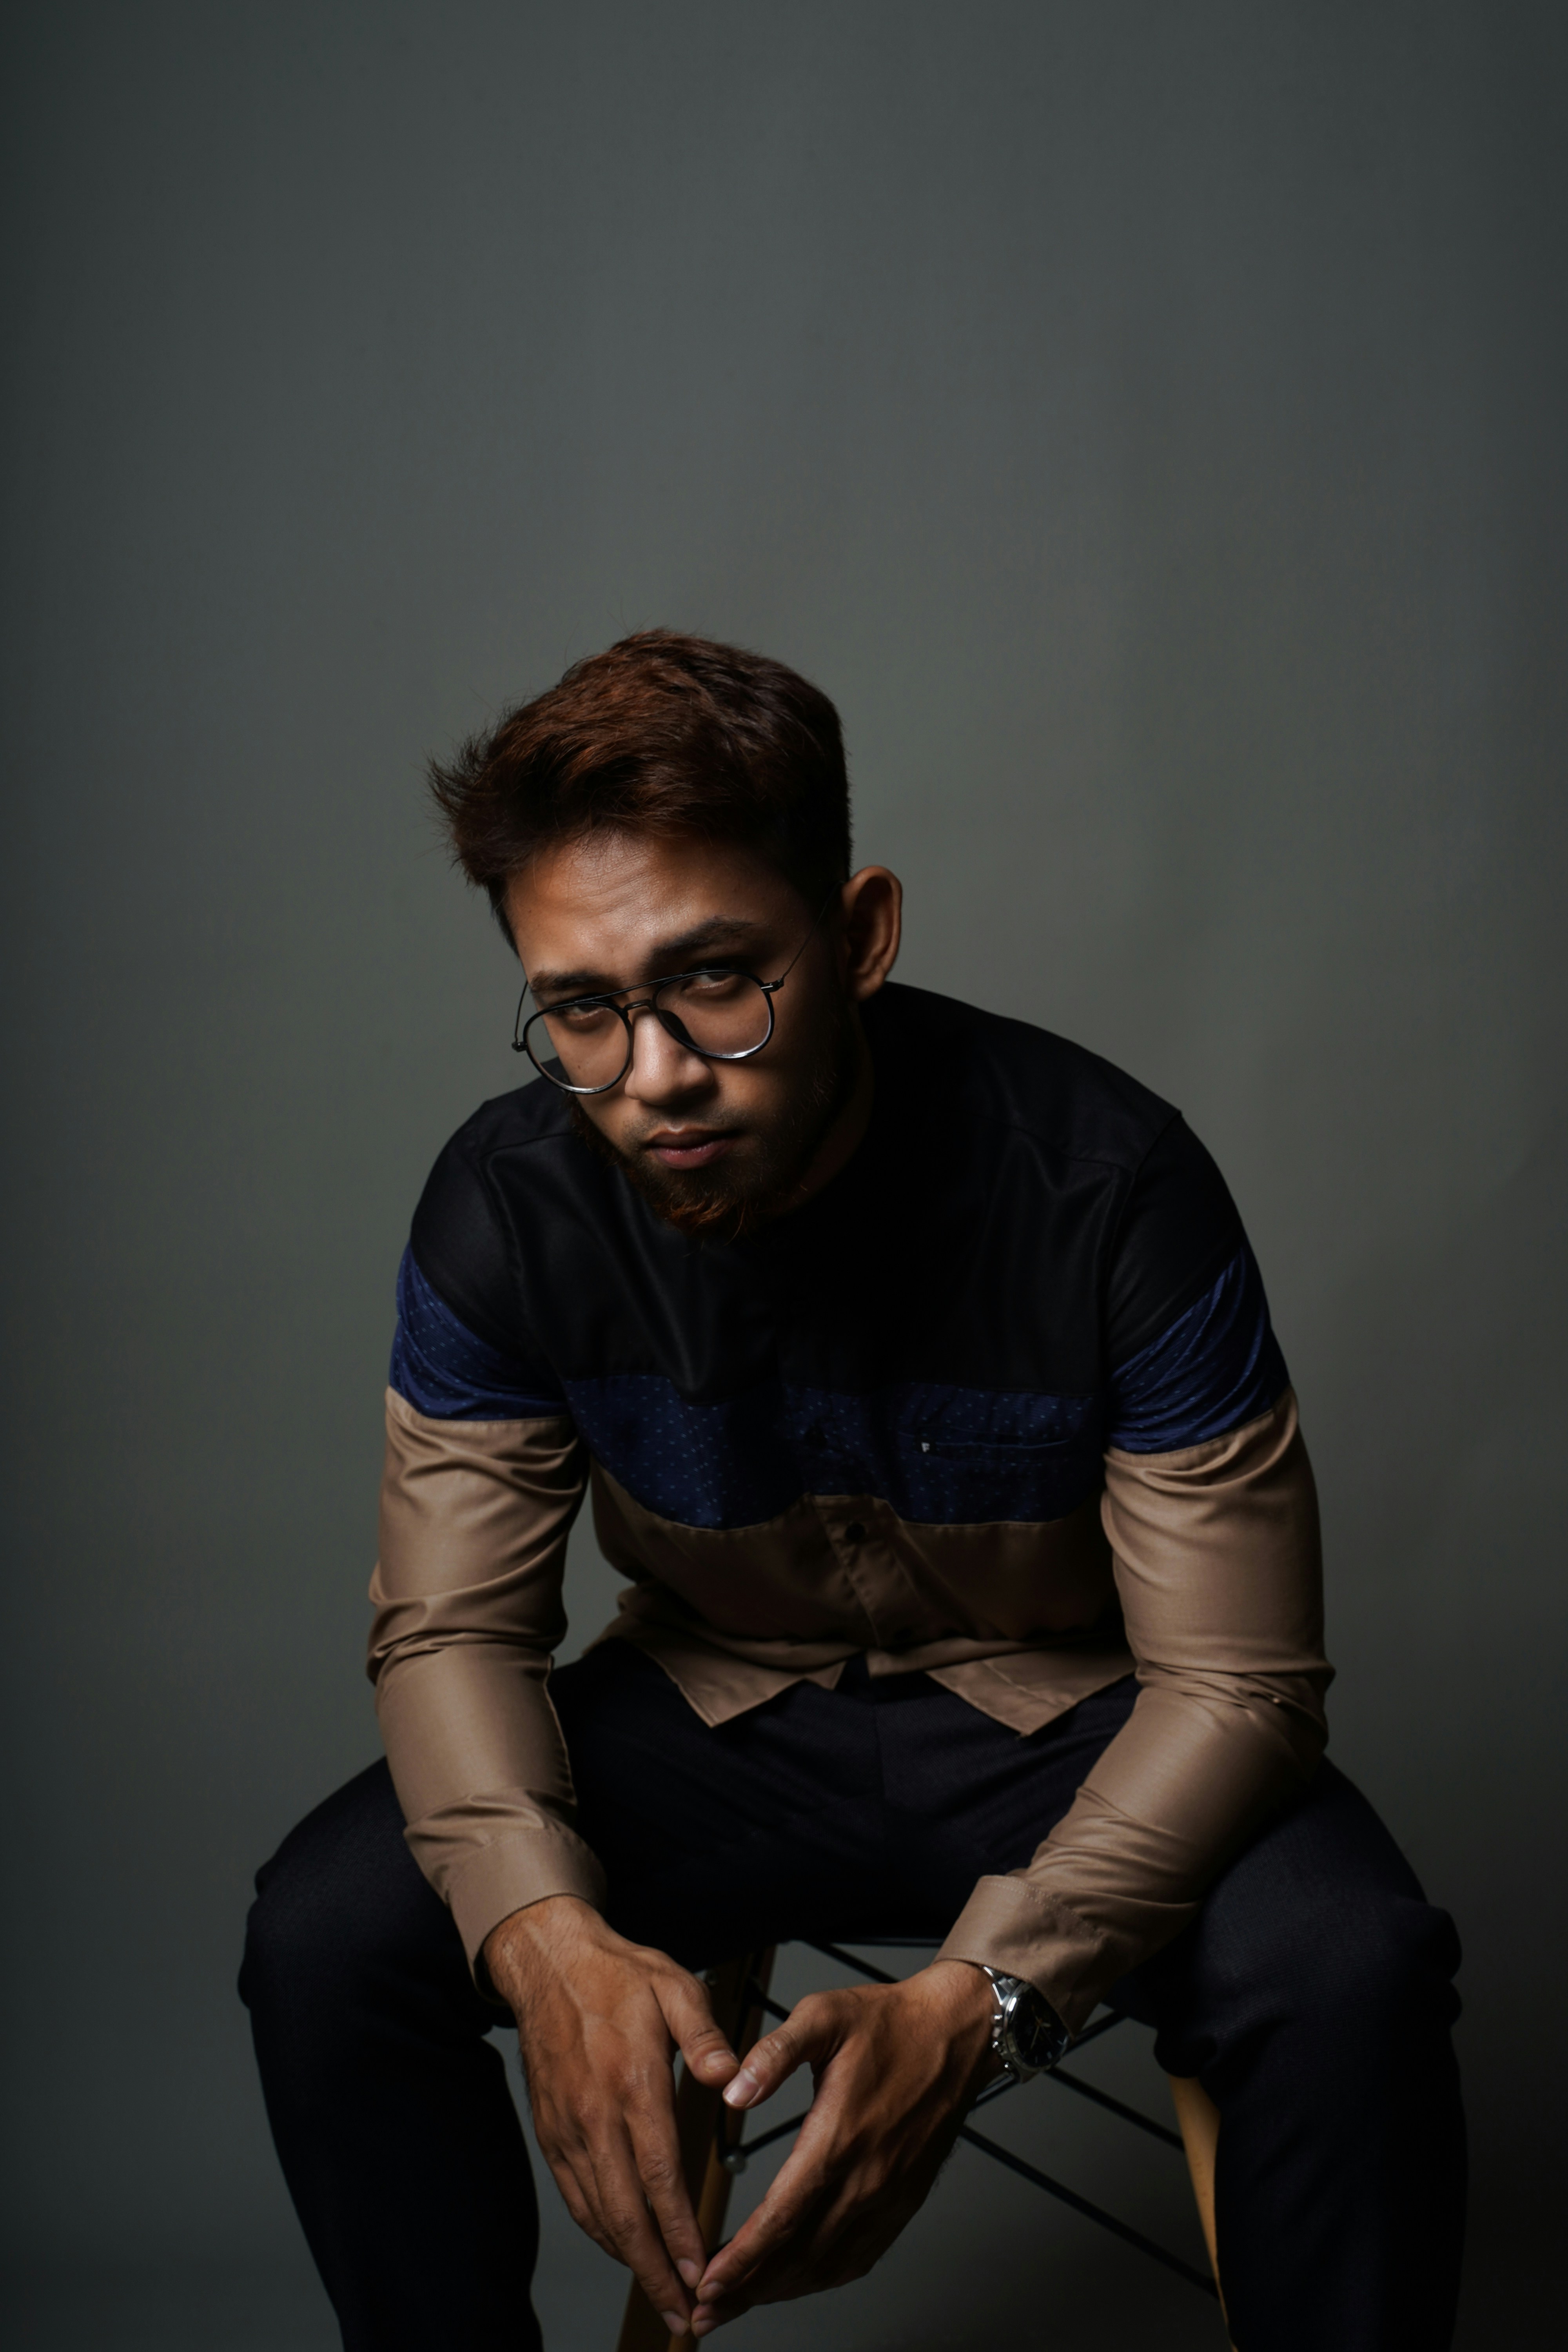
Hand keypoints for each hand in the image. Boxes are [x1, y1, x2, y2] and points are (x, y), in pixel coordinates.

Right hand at [483, 1896, 739, 2335]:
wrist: (548, 1964)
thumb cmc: (620, 1975)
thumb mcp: (675, 1985)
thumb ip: (705, 2033)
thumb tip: (731, 2076)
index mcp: (631, 2082)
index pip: (659, 2175)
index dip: (679, 2232)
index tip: (702, 2273)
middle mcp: (595, 2115)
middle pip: (625, 2213)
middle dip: (656, 2272)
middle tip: (686, 2316)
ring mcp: (568, 2129)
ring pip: (598, 2214)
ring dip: (630, 2262)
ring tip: (664, 2299)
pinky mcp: (552, 2132)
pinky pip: (577, 2197)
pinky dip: (602, 2233)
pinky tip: (624, 2251)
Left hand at [690, 1959, 997, 2333]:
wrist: (956, 2034)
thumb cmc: (889, 2022)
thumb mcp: (824, 2016)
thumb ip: (774, 2054)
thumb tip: (732, 2091)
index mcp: (839, 2136)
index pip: (783, 2216)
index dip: (742, 2258)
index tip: (707, 2284)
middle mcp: (866, 2178)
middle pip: (799, 2255)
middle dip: (747, 2289)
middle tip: (704, 2314)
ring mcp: (888, 2195)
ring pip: (827, 2265)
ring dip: (780, 2291)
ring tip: (738, 2304)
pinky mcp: (903, 2201)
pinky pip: (859, 2256)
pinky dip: (822, 2278)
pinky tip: (797, 2281)